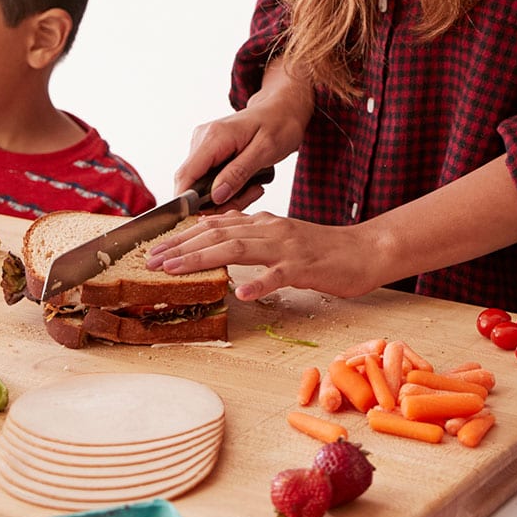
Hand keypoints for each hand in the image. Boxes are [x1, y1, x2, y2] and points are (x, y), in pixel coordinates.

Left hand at [143, 210, 383, 302]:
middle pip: (217, 235)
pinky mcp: (306, 266)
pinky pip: (279, 274)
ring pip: (238, 249)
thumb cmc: (323, 251)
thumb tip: (217, 240)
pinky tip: (242, 292)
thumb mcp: (281, 240)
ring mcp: (287, 247)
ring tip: (176, 270)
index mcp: (263, 223)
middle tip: (151, 260)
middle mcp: (270, 229)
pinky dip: (260, 282)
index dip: (182, 237)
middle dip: (180, 248)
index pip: (215, 226)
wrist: (365, 250)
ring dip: (203, 259)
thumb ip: (252, 239)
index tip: (155, 249)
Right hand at [170, 62, 313, 209]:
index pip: (186, 175)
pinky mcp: (209, 151)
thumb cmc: (279, 124)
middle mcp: (202, 139)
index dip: (189, 202)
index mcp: (214, 137)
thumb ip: (239, 173)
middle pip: (193, 185)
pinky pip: (209, 179)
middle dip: (218, 202)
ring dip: (227, 195)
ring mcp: (204, 145)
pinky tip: (248, 181)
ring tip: (255, 186)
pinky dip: (228, 187)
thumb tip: (215, 196)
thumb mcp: (265, 150)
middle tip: (251, 195)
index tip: (209, 217)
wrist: (283, 108)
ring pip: (202, 185)